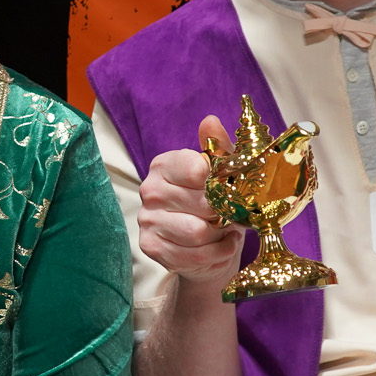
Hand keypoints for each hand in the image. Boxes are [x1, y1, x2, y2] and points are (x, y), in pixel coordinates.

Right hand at [137, 117, 243, 286]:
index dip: (217, 180)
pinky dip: (216, 253)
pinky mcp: (150, 247)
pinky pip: (193, 255)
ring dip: (219, 234)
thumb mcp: (221, 174)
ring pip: (197, 231)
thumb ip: (217, 147)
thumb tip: (210, 121)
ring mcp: (147, 220)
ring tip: (223, 230)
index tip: (227, 187)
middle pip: (201, 203)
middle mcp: (150, 190)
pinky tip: (219, 245)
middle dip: (223, 213)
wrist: (207, 246)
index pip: (194, 168)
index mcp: (164, 165)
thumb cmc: (215, 204)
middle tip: (229, 214)